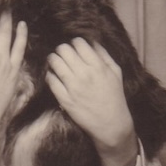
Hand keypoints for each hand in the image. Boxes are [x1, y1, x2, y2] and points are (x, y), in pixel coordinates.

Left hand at [46, 38, 138, 165]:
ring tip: (54, 61)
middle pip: (64, 50)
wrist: (110, 123)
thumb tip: (92, 41)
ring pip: (55, 62)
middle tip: (62, 53)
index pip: (79, 43)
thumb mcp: (115, 72)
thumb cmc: (114, 96)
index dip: (74, 42)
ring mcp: (73, 87)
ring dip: (53, 59)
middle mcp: (84, 74)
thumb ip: (104, 55)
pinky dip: (49, 75)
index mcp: (98, 66)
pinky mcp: (64, 99)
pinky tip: (53, 75)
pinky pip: (51, 80)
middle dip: (61, 49)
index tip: (74, 47)